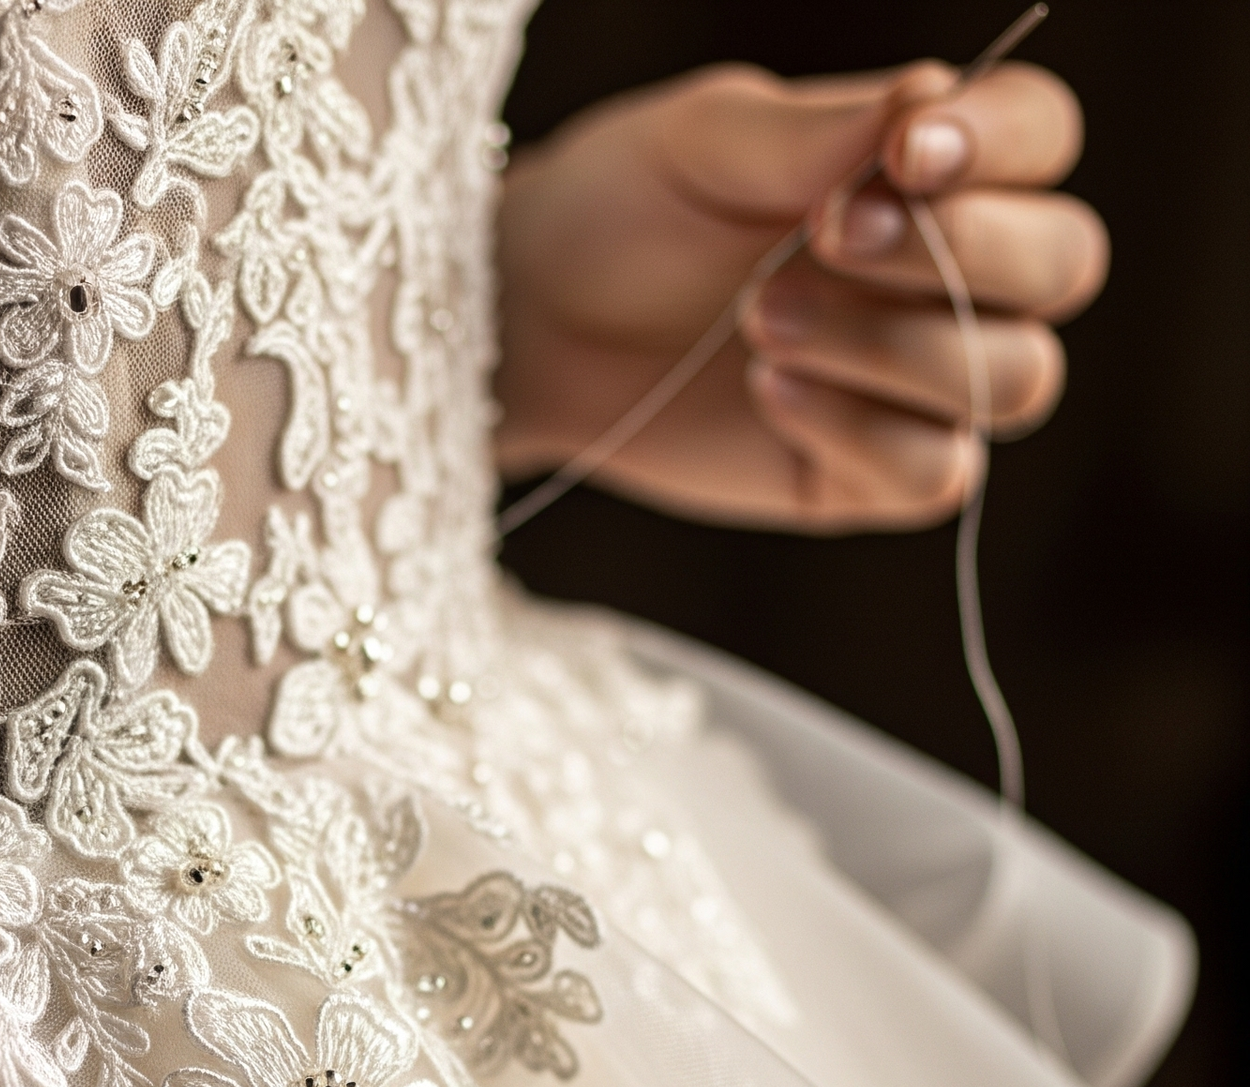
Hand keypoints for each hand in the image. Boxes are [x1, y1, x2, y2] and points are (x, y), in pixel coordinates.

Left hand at [494, 61, 1107, 531]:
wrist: (535, 322)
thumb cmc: (621, 210)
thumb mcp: (704, 143)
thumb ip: (818, 131)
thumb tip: (933, 98)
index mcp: (931, 168)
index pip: (1043, 140)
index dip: (1003, 146)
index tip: (906, 152)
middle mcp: (948, 275)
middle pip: (1063, 266)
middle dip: (954, 253)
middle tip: (819, 237)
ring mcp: (914, 384)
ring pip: (1013, 380)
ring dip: (894, 348)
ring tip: (762, 321)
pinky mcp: (863, 475)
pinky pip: (935, 474)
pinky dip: (859, 429)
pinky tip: (768, 392)